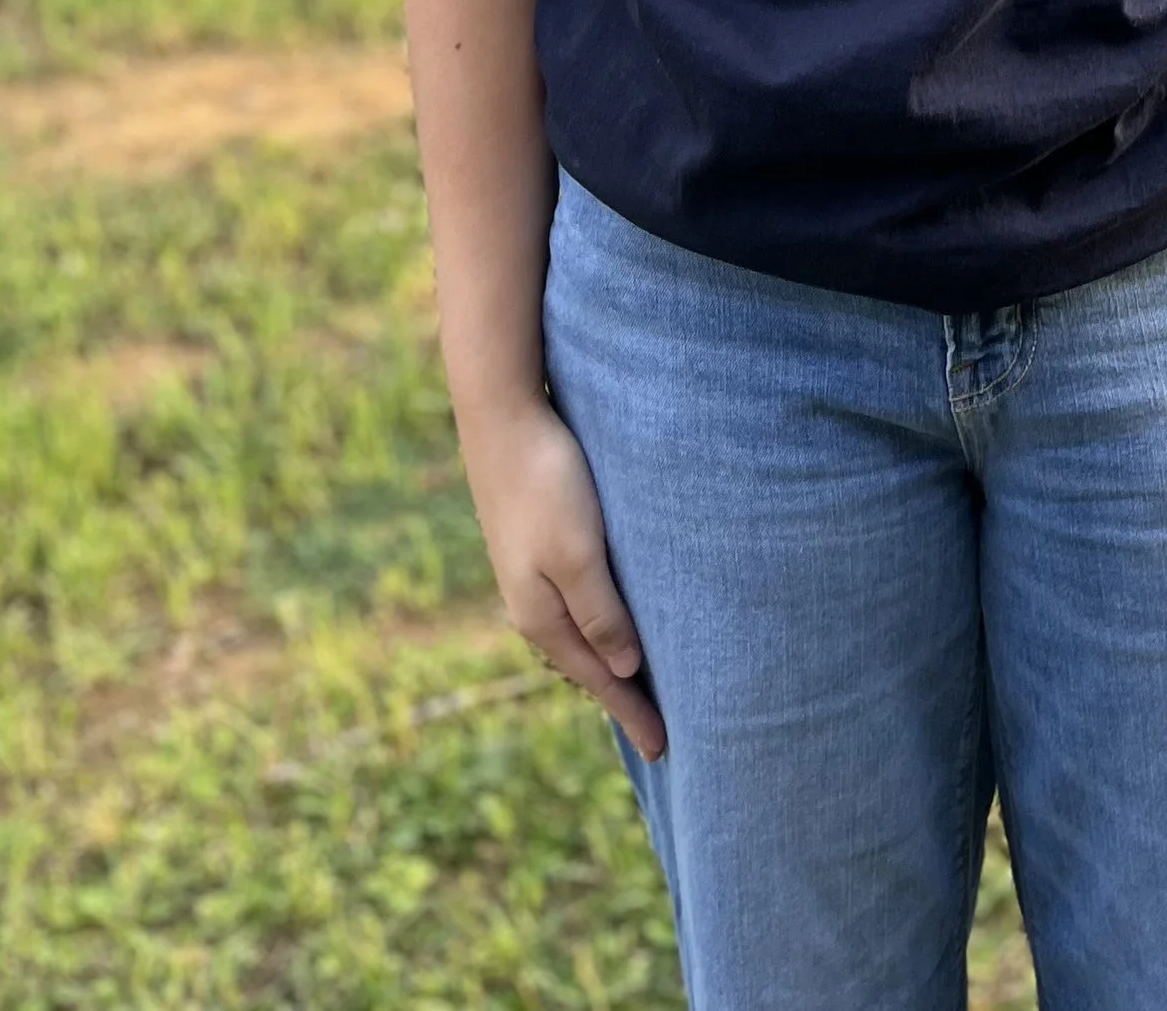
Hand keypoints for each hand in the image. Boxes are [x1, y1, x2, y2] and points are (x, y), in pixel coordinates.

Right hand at [458, 395, 666, 760]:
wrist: (501, 415)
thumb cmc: (546, 480)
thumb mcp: (579, 552)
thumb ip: (601, 612)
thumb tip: (626, 668)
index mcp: (542, 614)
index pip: (599, 679)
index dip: (632, 713)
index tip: (664, 751)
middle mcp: (532, 602)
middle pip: (585, 664)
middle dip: (620, 697)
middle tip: (657, 732)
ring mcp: (530, 573)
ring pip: (579, 634)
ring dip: (609, 661)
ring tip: (639, 687)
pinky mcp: (536, 542)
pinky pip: (574, 604)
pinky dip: (598, 626)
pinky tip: (611, 622)